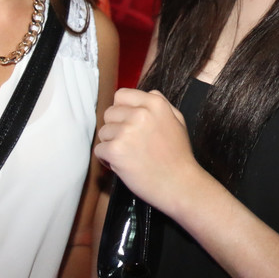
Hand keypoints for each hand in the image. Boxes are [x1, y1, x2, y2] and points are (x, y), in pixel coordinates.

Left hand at [94, 88, 201, 215]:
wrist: (179, 184)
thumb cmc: (179, 155)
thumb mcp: (177, 121)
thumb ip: (161, 103)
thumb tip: (147, 93)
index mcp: (155, 103)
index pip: (121, 95)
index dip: (122, 109)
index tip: (127, 122)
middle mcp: (139, 114)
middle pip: (109, 113)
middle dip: (115, 127)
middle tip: (129, 142)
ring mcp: (126, 132)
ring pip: (103, 132)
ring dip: (111, 144)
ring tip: (128, 155)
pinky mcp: (116, 151)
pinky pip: (99, 150)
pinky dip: (107, 160)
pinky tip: (122, 165)